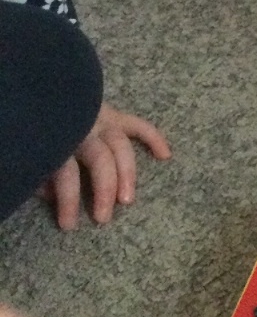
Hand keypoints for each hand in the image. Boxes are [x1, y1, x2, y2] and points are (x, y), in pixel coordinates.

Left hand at [39, 101, 170, 230]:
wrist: (36, 90)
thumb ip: (41, 174)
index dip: (68, 201)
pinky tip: (165, 155)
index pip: (67, 173)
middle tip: (102, 218)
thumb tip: (52, 195)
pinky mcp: (111, 113)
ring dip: (127, 174)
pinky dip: (152, 138)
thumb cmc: (32, 128)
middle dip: (104, 190)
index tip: (68, 225)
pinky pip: (137, 124)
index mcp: (59, 139)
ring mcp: (100, 119)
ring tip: (127, 200)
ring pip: (121, 147)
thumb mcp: (31, 154)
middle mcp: (84, 128)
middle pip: (100, 160)